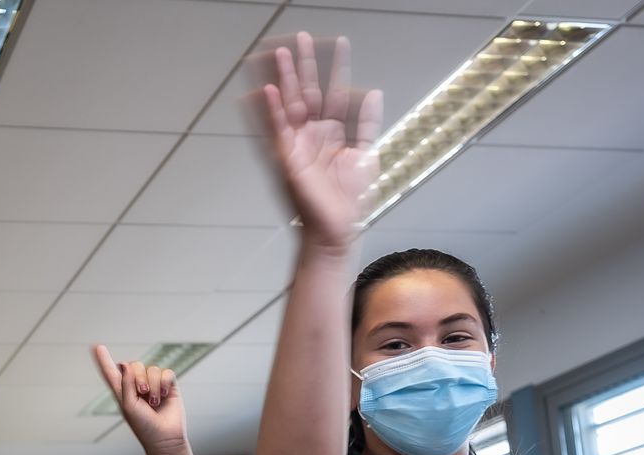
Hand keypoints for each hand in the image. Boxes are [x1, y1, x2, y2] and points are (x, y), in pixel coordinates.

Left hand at [92, 347, 185, 454]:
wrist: (164, 437)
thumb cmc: (143, 426)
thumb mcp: (128, 406)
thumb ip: (125, 383)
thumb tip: (126, 363)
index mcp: (122, 391)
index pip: (111, 372)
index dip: (104, 360)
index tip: (97, 346)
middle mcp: (137, 385)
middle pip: (134, 365)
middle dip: (138, 377)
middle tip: (142, 393)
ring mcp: (153, 384)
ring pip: (151, 369)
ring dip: (153, 385)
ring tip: (154, 401)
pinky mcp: (168, 385)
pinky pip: (166, 372)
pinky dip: (164, 383)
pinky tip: (164, 395)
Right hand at [253, 33, 381, 251]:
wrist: (338, 229)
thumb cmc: (348, 199)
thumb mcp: (366, 154)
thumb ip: (367, 123)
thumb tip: (373, 92)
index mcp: (331, 130)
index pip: (333, 90)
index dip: (336, 67)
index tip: (339, 42)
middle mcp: (312, 133)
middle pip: (307, 90)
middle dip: (304, 64)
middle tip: (299, 38)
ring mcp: (297, 144)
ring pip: (289, 103)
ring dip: (284, 78)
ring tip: (279, 52)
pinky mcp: (287, 158)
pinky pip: (276, 129)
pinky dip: (272, 110)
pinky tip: (270, 90)